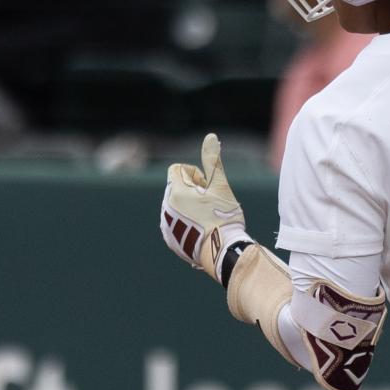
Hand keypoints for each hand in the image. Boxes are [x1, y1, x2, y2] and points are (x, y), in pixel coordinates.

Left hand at [161, 133, 249, 280]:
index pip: (177, 170)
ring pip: (176, 205)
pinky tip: (202, 230)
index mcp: (176, 192)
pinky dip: (186, 222)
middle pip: (177, 187)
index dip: (195, 174)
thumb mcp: (221, 187)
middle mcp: (166, 207)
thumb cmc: (224, 218)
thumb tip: (210, 136)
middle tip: (210, 203)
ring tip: (207, 218)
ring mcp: (166, 224)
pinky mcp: (170, 239)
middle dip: (192, 190)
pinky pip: (175, 223)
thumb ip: (212, 161)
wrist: (223, 253)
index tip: (207, 187)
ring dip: (189, 206)